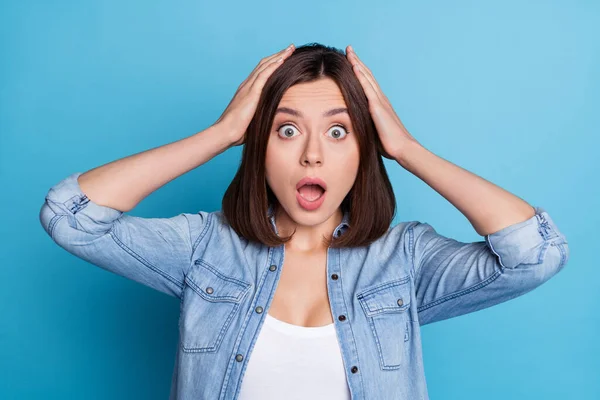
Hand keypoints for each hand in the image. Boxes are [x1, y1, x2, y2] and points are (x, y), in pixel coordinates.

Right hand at [214, 43, 295, 146]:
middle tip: (290, 48)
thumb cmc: (237, 131)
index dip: (273, 64)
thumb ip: (261, 115)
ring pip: (265, 66)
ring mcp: (248, 87)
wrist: (225, 132)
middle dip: (278, 55)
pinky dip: (274, 65)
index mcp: (247, 91)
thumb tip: (273, 120)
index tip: (284, 58)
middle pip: (264, 65)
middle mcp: (247, 85)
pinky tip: (282, 59)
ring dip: (279, 56)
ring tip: (290, 49)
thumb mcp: (253, 120)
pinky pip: (264, 74)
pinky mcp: (251, 92)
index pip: (261, 72)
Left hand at [345, 45, 418, 159]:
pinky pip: (367, 88)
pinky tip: (354, 67)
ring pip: (367, 78)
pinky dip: (361, 76)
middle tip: (349, 49)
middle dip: (357, 61)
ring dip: (357, 64)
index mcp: (380, 104)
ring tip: (349, 52)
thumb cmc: (390, 144)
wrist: (403, 148)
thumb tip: (357, 126)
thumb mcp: (375, 131)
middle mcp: (381, 99)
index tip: (351, 61)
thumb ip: (368, 124)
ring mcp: (380, 102)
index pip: (368, 83)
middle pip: (367, 75)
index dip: (360, 71)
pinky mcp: (378, 107)